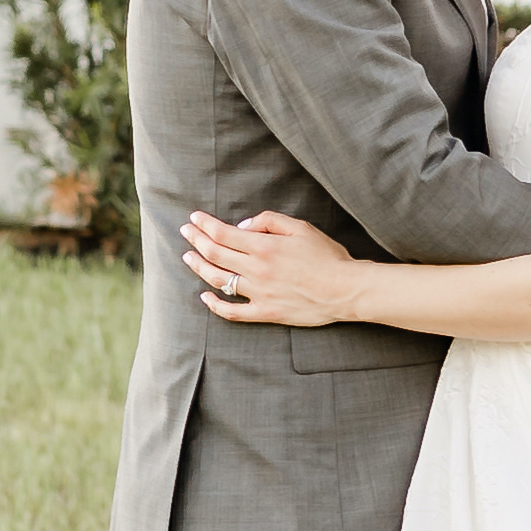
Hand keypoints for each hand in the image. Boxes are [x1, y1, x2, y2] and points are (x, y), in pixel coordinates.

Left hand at [185, 210, 362, 327]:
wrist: (345, 290)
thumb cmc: (327, 256)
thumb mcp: (301, 228)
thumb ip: (269, 221)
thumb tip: (241, 226)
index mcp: (264, 246)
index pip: (223, 234)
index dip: (205, 225)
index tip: (194, 218)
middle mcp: (257, 270)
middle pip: (215, 254)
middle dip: (196, 240)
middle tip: (185, 231)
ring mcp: (259, 293)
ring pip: (218, 280)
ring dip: (199, 267)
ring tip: (188, 257)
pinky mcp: (266, 312)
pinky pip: (233, 312)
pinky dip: (215, 305)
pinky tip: (204, 297)